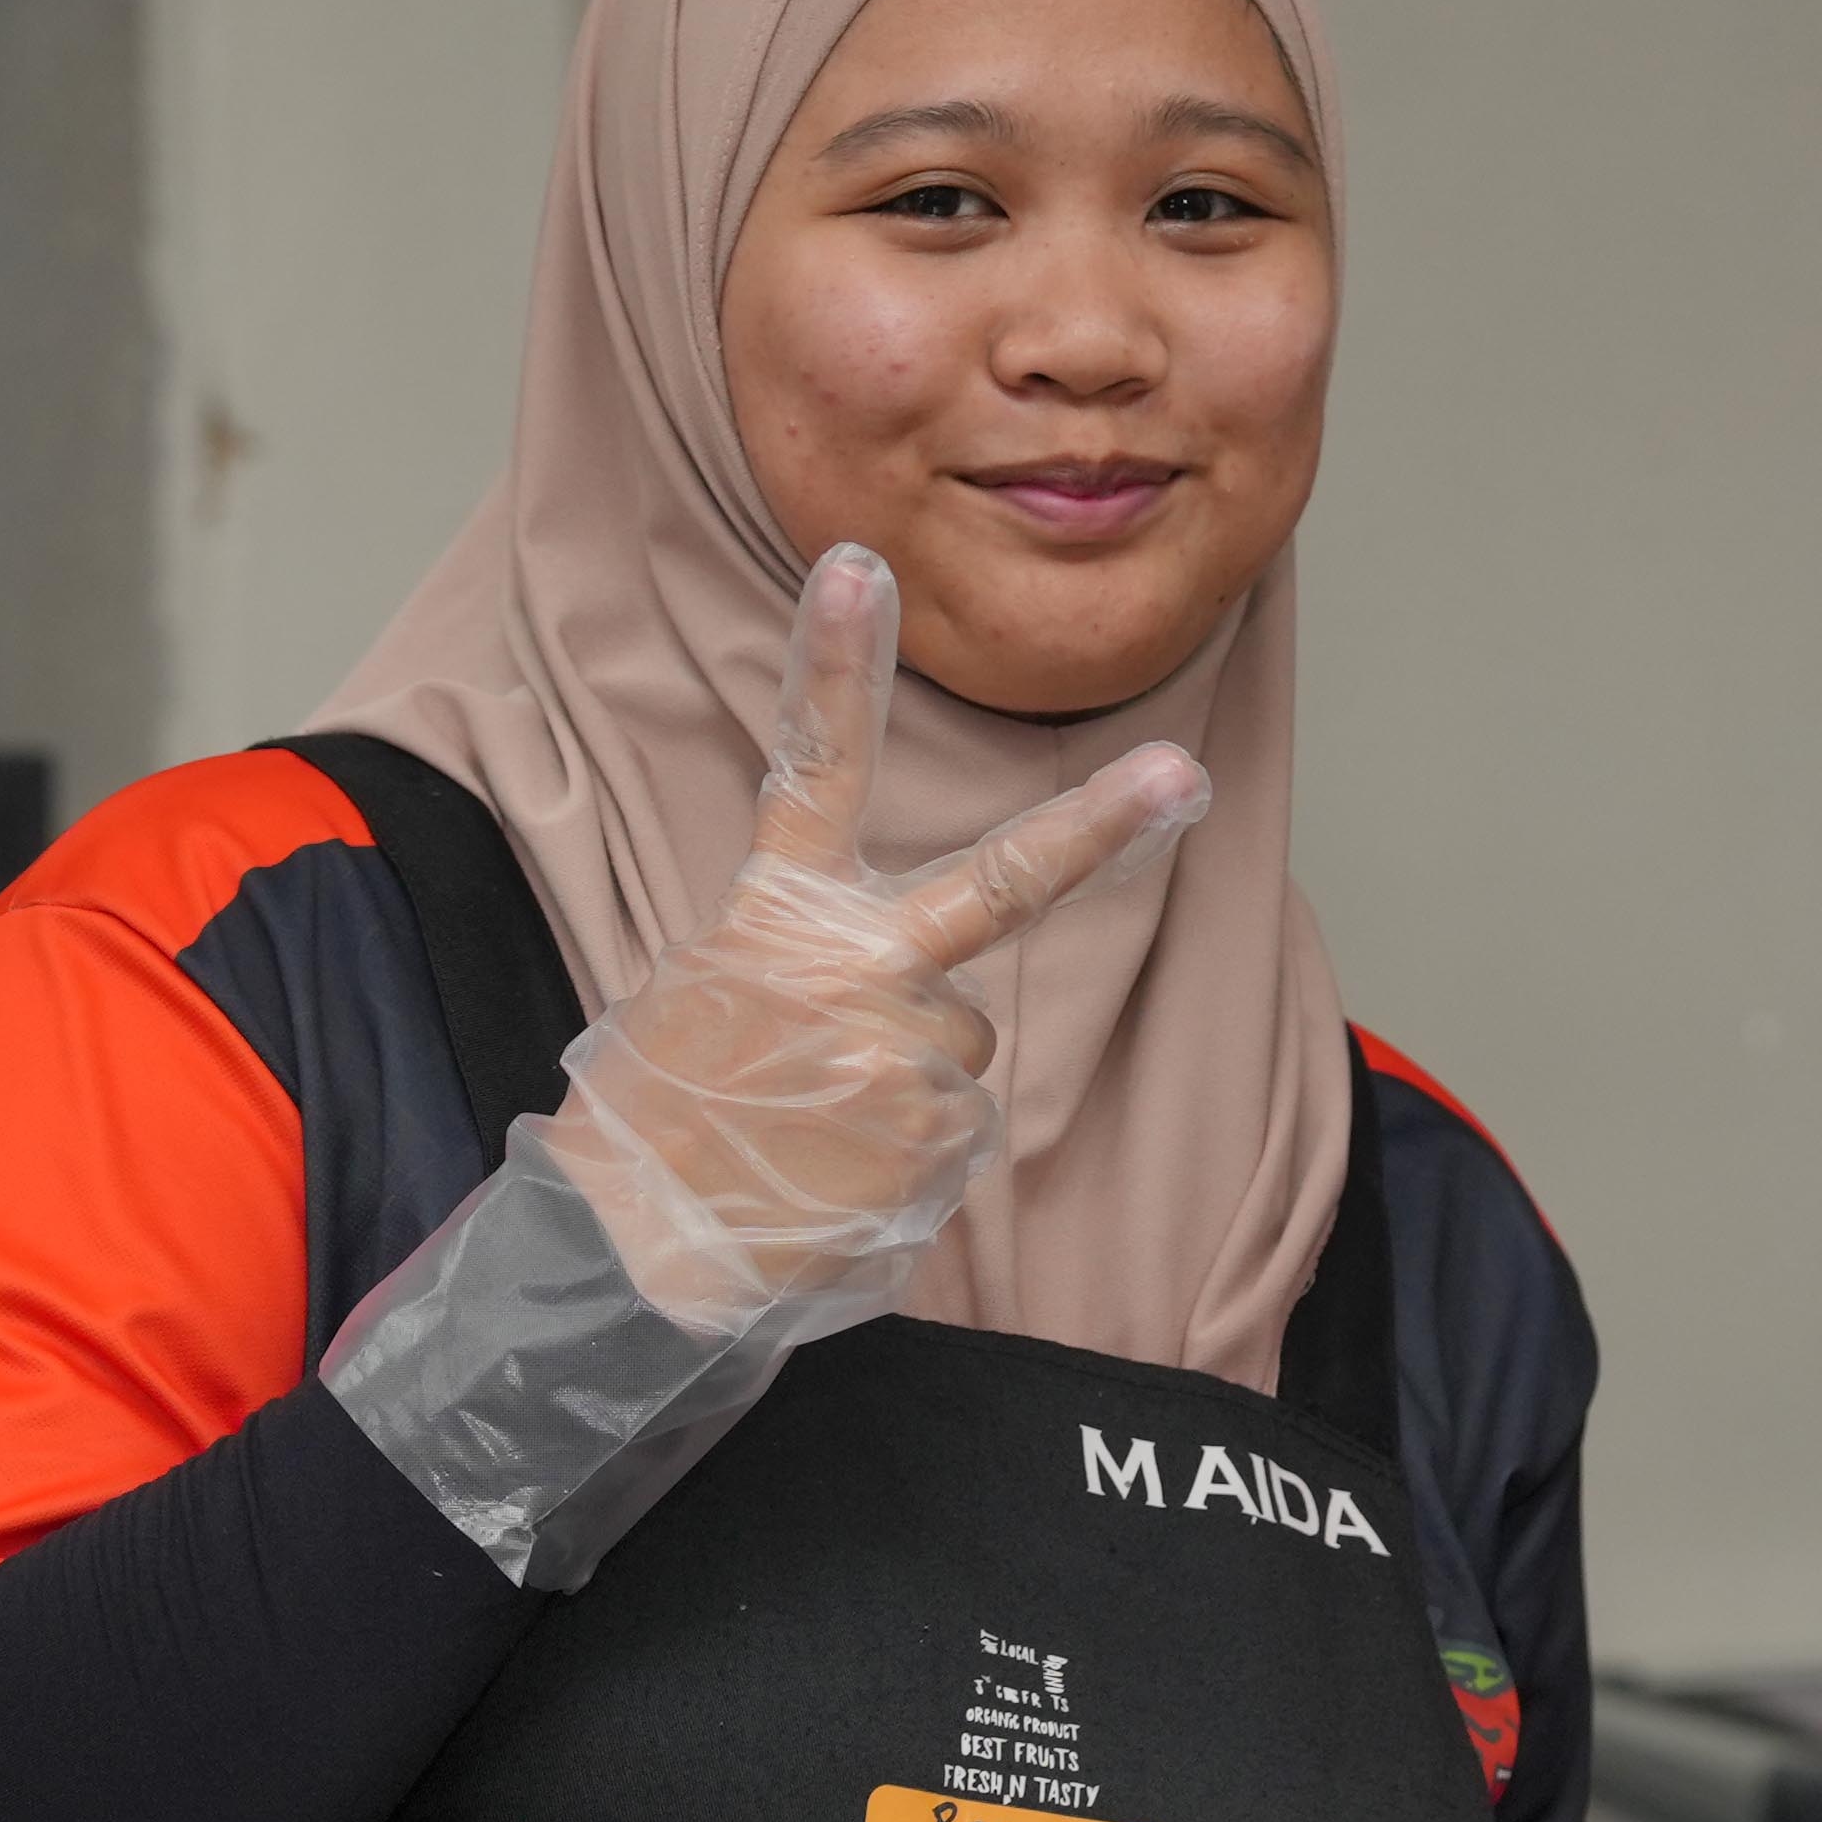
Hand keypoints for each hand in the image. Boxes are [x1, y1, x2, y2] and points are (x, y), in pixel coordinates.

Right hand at [545, 543, 1202, 1338]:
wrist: (632, 1256)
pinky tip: (838, 1169)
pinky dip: (909, 1148)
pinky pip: (956, 1123)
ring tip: (816, 1123)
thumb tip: (888, 971)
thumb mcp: (698, 994)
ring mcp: (907, 1051)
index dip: (836, 665)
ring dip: (907, 1077)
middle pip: (1003, 879)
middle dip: (1106, 823)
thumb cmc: (659, 1119)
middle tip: (1189, 773)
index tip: (859, 565)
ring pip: (959, 1038)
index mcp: (774, 916)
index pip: (812, 769)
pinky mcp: (939, 1135)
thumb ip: (797, 955)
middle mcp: (856, 968)